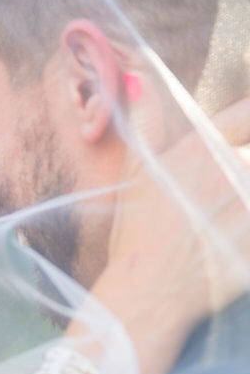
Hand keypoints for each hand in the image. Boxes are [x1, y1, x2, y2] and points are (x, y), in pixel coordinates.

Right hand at [96, 96, 249, 373]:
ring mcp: (245, 207)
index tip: (242, 141)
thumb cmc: (137, 239)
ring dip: (248, 194)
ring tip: (234, 210)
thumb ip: (144, 123)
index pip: (244, 116)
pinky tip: (241, 232)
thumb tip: (139, 78)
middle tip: (232, 188)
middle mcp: (228, 172)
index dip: (248, 122)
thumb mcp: (135, 176)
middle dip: (247, 162)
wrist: (147, 294)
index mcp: (200, 152)